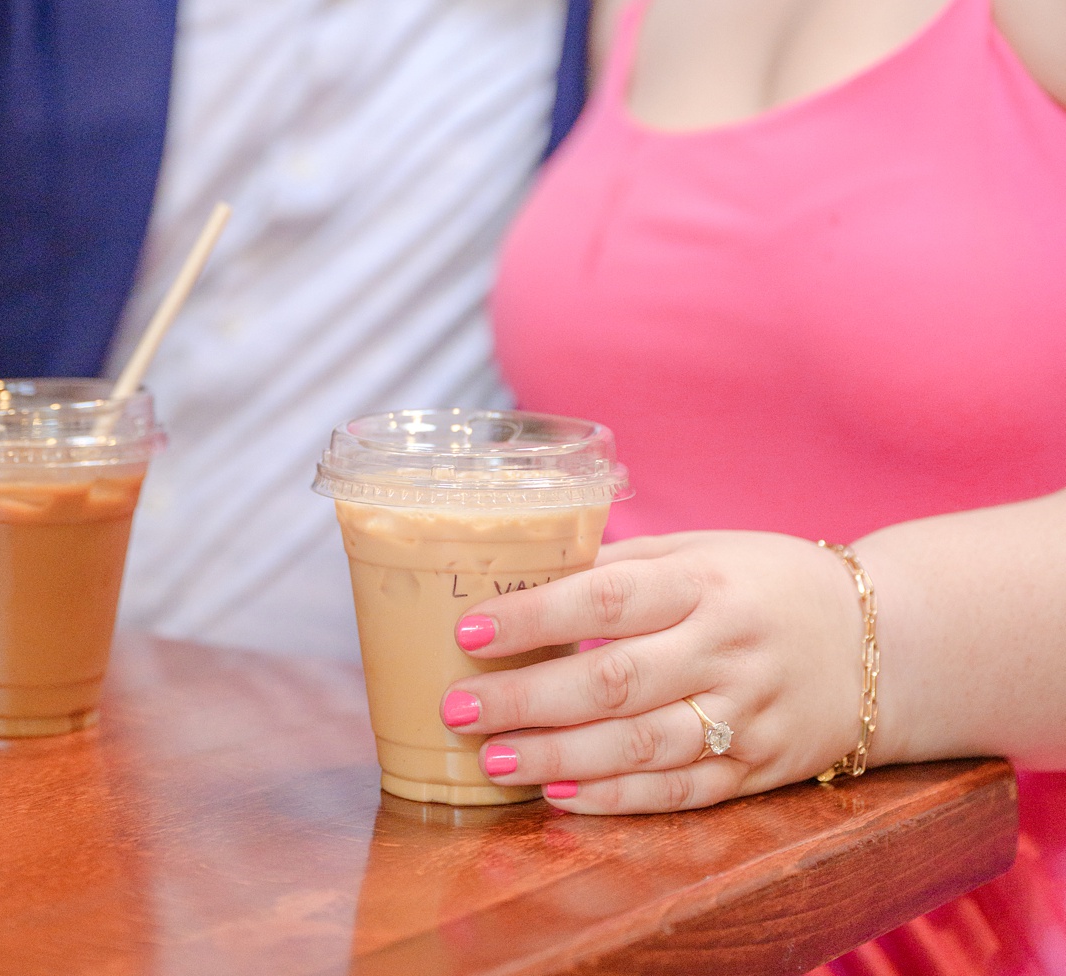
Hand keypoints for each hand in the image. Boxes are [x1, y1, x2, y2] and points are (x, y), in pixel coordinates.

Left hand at [441, 531, 865, 813]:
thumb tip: (519, 579)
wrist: (892, 644)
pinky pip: (682, 791)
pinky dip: (619, 799)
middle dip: (527, 700)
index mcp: (704, 582)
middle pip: (615, 681)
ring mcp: (748, 715)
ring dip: (560, 759)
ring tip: (493, 762)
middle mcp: (726, 650)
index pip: (605, 597)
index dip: (533, 617)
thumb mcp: (700, 552)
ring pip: (643, 746)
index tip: (469, 631)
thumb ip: (618, 567)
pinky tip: (560, 797)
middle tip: (458, 710)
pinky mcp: (762, 769)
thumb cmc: (767, 584)